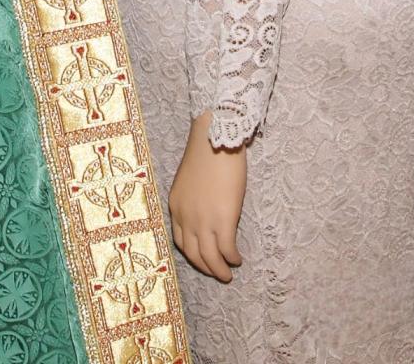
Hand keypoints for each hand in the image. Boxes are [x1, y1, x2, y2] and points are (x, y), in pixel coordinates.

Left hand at [168, 111, 245, 281]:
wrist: (216, 138)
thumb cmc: (206, 153)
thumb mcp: (189, 181)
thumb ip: (192, 201)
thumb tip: (204, 214)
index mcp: (175, 206)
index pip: (180, 241)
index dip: (192, 254)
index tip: (202, 259)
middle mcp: (186, 217)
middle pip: (194, 254)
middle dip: (206, 268)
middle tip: (218, 274)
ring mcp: (203, 220)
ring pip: (209, 258)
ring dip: (219, 270)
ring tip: (228, 274)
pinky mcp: (223, 219)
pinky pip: (227, 249)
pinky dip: (232, 258)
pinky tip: (238, 259)